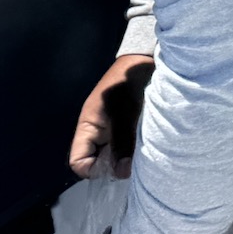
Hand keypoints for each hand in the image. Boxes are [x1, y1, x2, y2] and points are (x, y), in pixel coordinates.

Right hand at [71, 53, 155, 178]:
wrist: (146, 59)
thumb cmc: (128, 83)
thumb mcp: (124, 112)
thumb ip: (121, 142)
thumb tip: (120, 174)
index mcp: (88, 128)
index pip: (79, 161)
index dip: (94, 170)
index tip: (117, 168)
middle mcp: (98, 132)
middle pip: (99, 161)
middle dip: (115, 166)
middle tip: (136, 163)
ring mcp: (114, 129)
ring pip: (116, 155)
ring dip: (129, 158)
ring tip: (146, 155)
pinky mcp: (130, 125)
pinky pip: (129, 145)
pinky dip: (138, 149)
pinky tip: (152, 147)